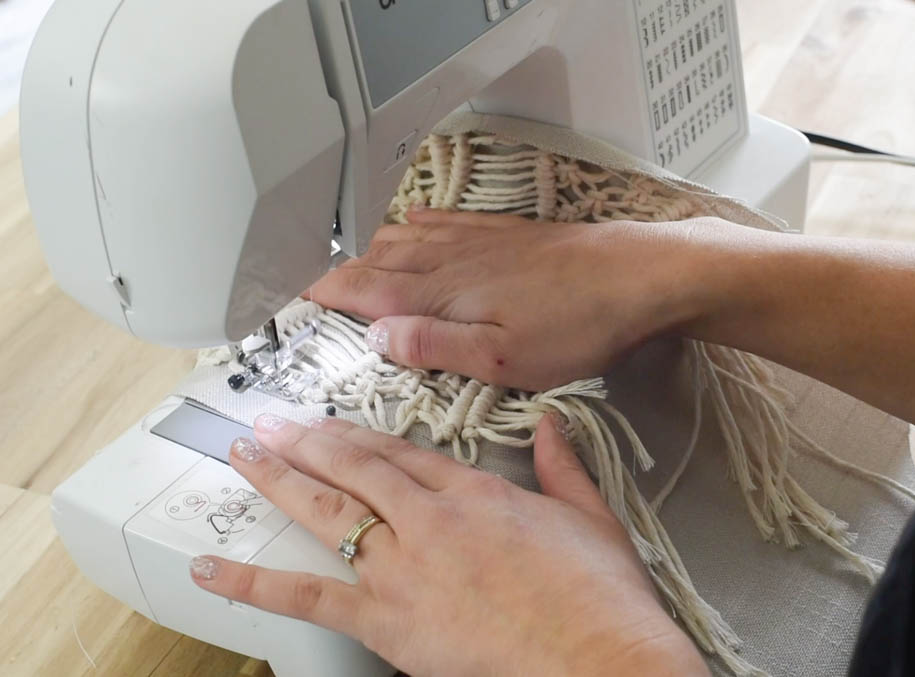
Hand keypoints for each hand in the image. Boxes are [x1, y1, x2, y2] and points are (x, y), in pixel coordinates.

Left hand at [189, 414, 707, 676]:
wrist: (599, 655)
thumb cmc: (599, 597)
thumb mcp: (591, 517)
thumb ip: (562, 467)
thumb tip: (553, 428)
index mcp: (476, 492)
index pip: (405, 453)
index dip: (362, 436)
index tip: (336, 426)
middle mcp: (430, 519)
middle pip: (355, 466)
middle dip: (306, 441)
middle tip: (272, 424)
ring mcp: (403, 567)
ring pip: (325, 510)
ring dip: (278, 479)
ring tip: (243, 456)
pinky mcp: (387, 620)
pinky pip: (308, 597)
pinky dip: (254, 583)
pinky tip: (215, 571)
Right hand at [306, 208, 709, 390]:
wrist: (635, 276)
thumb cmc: (578, 323)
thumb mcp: (503, 360)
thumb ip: (434, 346)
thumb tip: (377, 337)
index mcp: (439, 295)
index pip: (360, 291)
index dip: (316, 291)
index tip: (279, 292)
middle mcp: (449, 262)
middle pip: (371, 261)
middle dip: (328, 268)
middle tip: (293, 275)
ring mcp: (475, 243)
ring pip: (401, 238)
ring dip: (363, 246)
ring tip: (335, 254)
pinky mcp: (504, 235)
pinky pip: (441, 222)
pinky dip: (412, 224)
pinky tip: (409, 222)